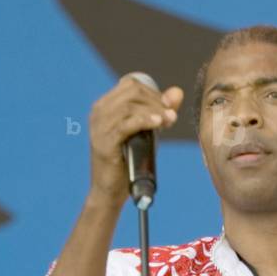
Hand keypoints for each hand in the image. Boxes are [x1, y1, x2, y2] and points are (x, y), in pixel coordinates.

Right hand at [88, 75, 183, 205]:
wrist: (110, 191)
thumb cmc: (129, 161)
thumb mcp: (147, 132)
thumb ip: (159, 111)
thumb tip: (178, 92)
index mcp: (105, 106)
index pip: (131, 84)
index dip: (153, 92)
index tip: (168, 107)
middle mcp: (99, 112)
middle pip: (132, 92)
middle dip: (156, 101)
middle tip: (172, 116)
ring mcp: (99, 127)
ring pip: (130, 106)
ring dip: (155, 111)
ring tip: (170, 121)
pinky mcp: (104, 142)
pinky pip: (126, 124)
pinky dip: (144, 121)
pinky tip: (158, 123)